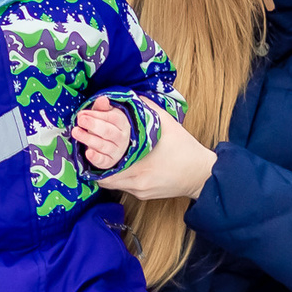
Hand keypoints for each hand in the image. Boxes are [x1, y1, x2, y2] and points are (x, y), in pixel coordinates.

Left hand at [72, 99, 132, 169]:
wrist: (116, 146)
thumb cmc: (107, 126)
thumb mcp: (105, 114)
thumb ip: (101, 108)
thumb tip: (102, 99)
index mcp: (122, 123)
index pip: (111, 118)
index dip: (96, 115)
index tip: (82, 114)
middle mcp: (121, 137)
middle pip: (108, 131)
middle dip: (93, 125)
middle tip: (80, 120)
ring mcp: (116, 151)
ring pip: (104, 145)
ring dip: (89, 139)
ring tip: (76, 132)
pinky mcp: (109, 162)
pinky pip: (103, 160)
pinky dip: (96, 157)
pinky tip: (88, 153)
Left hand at [94, 102, 217, 200]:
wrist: (201, 174)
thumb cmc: (185, 149)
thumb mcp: (168, 124)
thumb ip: (148, 108)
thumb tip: (133, 96)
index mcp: (139, 164)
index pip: (106, 167)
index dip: (95, 159)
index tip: (90, 148)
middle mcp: (137, 182)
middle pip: (106, 179)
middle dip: (97, 166)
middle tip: (93, 153)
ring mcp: (140, 191)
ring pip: (114, 185)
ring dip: (108, 172)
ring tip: (104, 159)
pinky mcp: (144, 195)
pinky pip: (124, 187)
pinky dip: (119, 177)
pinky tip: (121, 166)